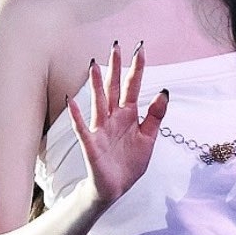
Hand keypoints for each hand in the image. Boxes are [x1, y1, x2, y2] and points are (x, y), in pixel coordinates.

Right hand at [66, 40, 169, 204]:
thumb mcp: (149, 138)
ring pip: (98, 102)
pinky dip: (76, 115)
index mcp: (129, 115)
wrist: (116, 188)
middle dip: (115, 68)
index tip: (140, 49)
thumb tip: (164, 92)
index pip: (133, 87)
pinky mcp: (91, 145)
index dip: (136, 69)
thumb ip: (155, 116)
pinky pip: (82, 128)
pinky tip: (71, 101)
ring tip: (94, 65)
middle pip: (114, 88)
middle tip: (115, 46)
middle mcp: (113, 118)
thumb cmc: (130, 162)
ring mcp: (100, 129)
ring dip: (96, 85)